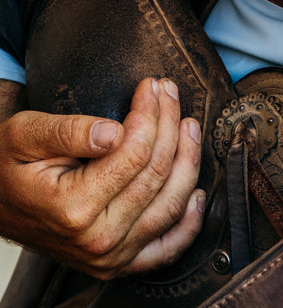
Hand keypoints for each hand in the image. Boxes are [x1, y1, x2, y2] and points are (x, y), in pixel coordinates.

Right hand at [0, 77, 204, 278]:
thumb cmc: (7, 166)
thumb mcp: (24, 135)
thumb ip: (67, 131)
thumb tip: (112, 131)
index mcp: (72, 209)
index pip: (134, 153)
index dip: (150, 113)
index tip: (151, 85)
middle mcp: (96, 240)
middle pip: (157, 173)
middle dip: (169, 124)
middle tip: (169, 92)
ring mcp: (110, 256)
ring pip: (171, 203)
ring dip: (189, 159)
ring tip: (188, 125)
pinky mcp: (120, 262)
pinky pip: (166, 248)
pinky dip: (189, 223)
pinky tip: (198, 193)